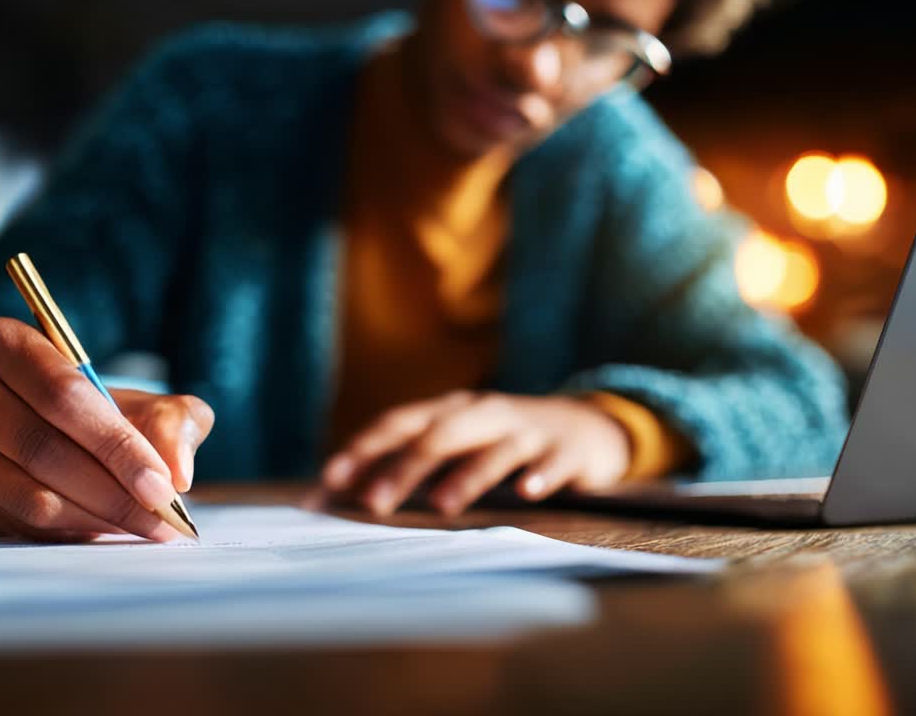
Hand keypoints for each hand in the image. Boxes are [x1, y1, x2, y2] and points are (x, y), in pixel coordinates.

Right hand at [0, 317, 213, 541]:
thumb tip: (177, 471)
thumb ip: (173, 422)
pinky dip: (66, 533)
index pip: (63, 396)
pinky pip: (12, 523)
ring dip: (93, 518)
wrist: (36, 429)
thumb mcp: (142, 402)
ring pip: (25, 495)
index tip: (162, 486)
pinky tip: (102, 531)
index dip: (116, 445)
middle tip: (161, 519)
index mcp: (3, 340)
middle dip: (112, 492)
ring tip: (141, 529)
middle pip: (41, 449)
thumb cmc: (92, 412)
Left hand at [320, 391, 629, 515]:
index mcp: (450, 410)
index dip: (364, 449)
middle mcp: (484, 413)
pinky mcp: (566, 450)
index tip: (329, 480)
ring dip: (466, 476)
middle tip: (372, 503)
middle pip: (439, 436)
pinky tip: (528, 492)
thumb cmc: (504, 443)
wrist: (587, 427)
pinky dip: (540, 475)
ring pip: (493, 450)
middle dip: (403, 468)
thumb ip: (410, 467)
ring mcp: (527, 430)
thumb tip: (343, 496)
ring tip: (441, 505)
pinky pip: (552, 462)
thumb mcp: (458, 446)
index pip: (399, 424)